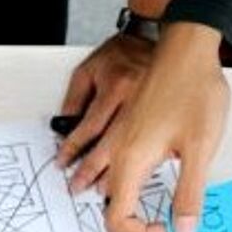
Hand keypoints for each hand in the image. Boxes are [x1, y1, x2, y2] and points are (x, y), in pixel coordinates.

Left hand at [56, 33, 153, 189]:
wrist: (163, 41)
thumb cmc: (123, 56)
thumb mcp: (89, 69)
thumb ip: (74, 98)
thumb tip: (63, 126)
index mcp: (117, 86)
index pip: (89, 125)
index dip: (73, 148)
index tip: (62, 163)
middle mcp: (138, 100)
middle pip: (111, 145)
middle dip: (92, 171)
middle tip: (79, 187)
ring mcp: (157, 112)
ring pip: (134, 151)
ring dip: (117, 175)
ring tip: (102, 190)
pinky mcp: (169, 119)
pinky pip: (155, 149)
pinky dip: (142, 166)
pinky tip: (133, 178)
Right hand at [100, 23, 227, 231]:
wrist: (188, 46)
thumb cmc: (195, 90)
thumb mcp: (200, 147)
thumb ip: (189, 194)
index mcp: (132, 161)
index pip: (120, 219)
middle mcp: (120, 156)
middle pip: (110, 215)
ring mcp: (122, 145)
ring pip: (109, 197)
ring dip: (122, 227)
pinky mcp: (130, 136)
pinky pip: (115, 178)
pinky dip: (122, 202)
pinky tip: (135, 206)